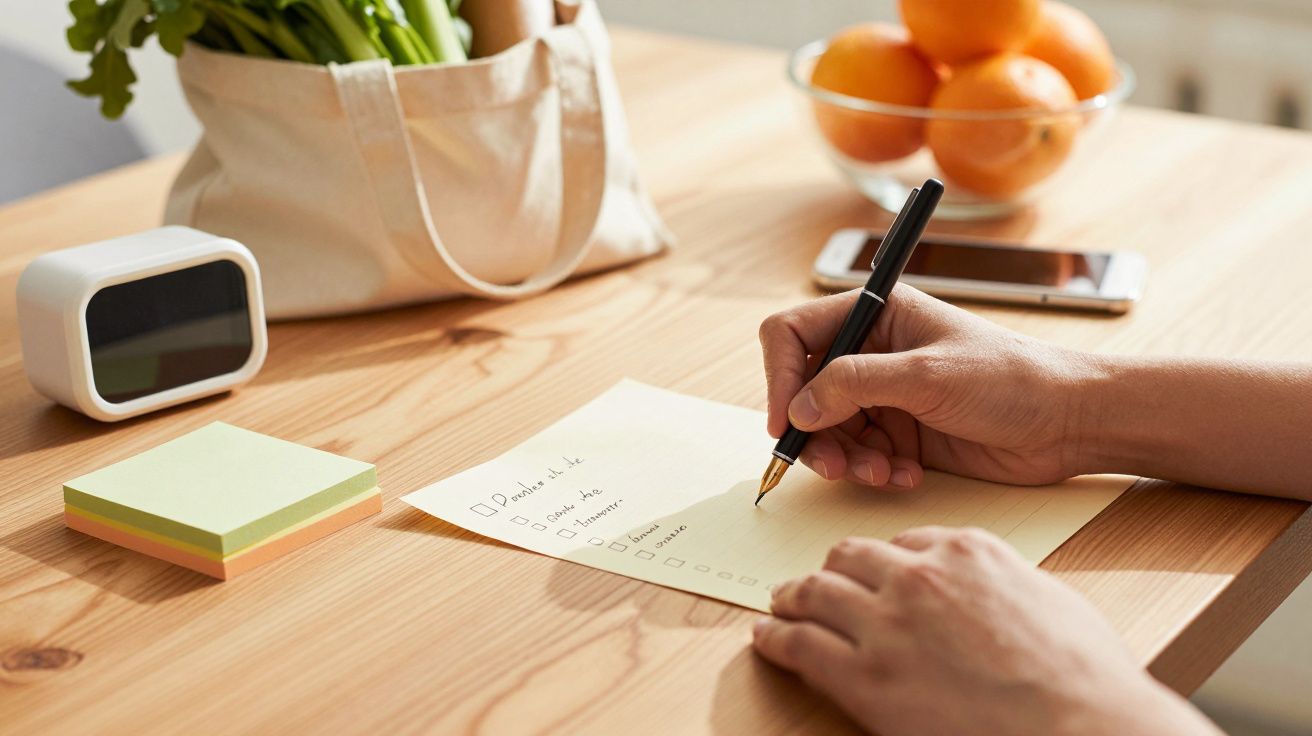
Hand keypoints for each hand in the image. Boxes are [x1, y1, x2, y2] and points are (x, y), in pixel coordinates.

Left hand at [752, 528, 1221, 735]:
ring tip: (781, 604)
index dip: (884, 561)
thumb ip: (1004, 583)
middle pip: (852, 557)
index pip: (906, 541)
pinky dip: (776, 637)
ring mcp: (886, 623)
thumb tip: (992, 594)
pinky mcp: (862, 676)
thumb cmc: (1085, 677)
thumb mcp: (1050, 600)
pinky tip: (767, 637)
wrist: (1081, 727)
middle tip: (817, 582)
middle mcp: (919, 575)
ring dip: (793, 596)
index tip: (873, 571)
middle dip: (833, 569)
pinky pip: (799, 644)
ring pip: (816, 591)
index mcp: (967, 551)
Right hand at [758, 285, 1094, 488]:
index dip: (780, 376)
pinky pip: (860, 456)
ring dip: (846, 459)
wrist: (1068, 423)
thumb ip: (855, 384)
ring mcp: (885, 395)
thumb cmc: (1012, 379)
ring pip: (828, 431)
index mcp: (876, 314)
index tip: (785, 420)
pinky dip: (873, 471)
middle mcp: (872, 352)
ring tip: (880, 474)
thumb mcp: (927, 375)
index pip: (793, 334)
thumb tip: (799, 406)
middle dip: (814, 432)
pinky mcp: (900, 433)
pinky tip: (907, 475)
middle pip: (804, 391)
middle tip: (833, 465)